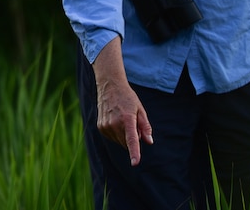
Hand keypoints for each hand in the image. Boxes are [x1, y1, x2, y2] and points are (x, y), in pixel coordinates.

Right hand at [92, 37, 152, 165]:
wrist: (109, 86)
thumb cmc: (127, 98)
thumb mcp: (140, 109)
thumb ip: (145, 126)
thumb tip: (148, 142)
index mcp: (127, 119)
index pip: (131, 140)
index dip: (134, 152)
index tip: (135, 163)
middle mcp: (114, 124)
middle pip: (127, 142)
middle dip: (132, 137)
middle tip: (132, 122)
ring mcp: (106, 126)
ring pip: (119, 141)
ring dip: (124, 135)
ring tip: (122, 119)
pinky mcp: (101, 127)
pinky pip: (112, 137)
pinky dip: (116, 133)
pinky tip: (115, 120)